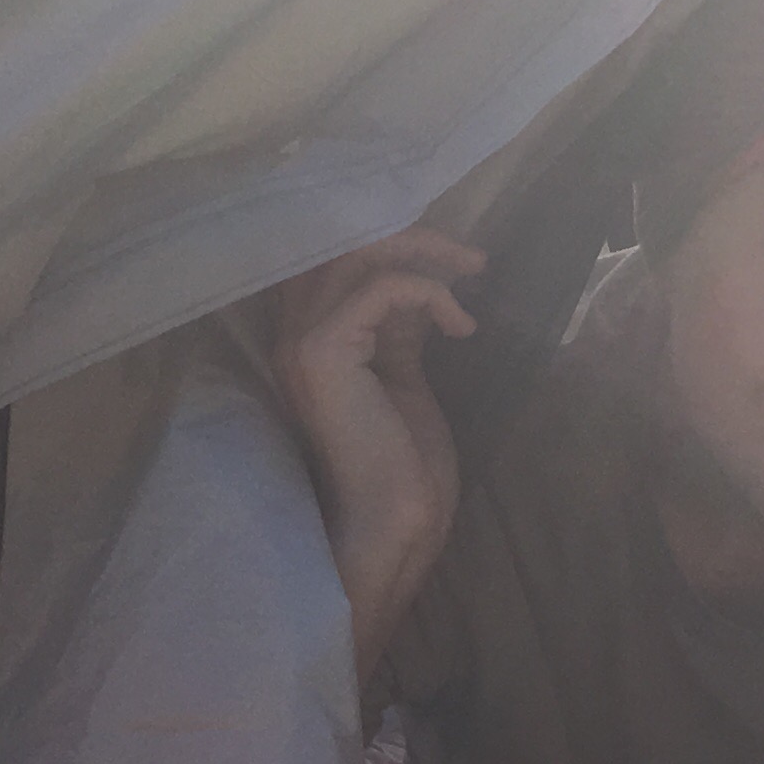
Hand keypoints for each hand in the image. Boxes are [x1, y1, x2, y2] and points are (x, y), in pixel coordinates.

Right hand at [260, 229, 481, 681]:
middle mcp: (291, 334)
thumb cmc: (403, 471)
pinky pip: (381, 286)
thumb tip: (416, 283)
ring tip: (472, 275)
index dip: (391, 243)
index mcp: (306, 341)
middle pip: (340, 242)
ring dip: (424, 253)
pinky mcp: (322, 353)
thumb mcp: (401, 378)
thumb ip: (397, 329)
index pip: (334, 258)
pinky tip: (462, 328)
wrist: (397, 527)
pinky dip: (430, 293)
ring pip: (356, 253)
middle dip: (411, 236)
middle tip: (471, 259)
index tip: (452, 259)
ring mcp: (301, 342)